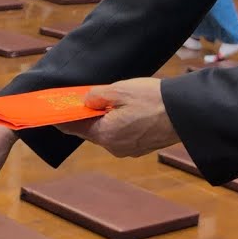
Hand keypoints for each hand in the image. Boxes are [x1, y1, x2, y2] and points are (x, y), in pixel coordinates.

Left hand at [54, 78, 177, 157]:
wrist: (186, 113)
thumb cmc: (152, 100)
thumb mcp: (119, 90)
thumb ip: (97, 96)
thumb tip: (84, 101)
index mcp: (105, 134)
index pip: (74, 127)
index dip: (62, 118)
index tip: (51, 110)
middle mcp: (114, 146)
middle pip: (90, 130)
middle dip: (83, 116)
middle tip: (75, 100)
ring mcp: (129, 149)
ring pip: (106, 132)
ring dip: (101, 119)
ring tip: (99, 101)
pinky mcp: (141, 146)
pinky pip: (120, 134)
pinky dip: (115, 123)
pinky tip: (119, 110)